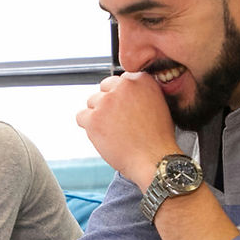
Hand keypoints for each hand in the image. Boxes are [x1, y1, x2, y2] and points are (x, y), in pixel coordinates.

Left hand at [76, 72, 180, 187]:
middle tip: (118, 122)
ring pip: (91, 102)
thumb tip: (124, 91)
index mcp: (141, 80)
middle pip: (104, 88)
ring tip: (114, 132)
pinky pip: (81, 117)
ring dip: (98, 115)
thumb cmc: (157, 138)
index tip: (124, 110)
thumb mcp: (158, 104)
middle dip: (108, 103)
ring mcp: (107, 101)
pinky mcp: (94, 118)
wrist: (153, 160)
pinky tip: (103, 136)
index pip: (119, 81)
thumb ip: (141, 92)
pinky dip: (88, 127)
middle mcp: (124, 86)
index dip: (120, 97)